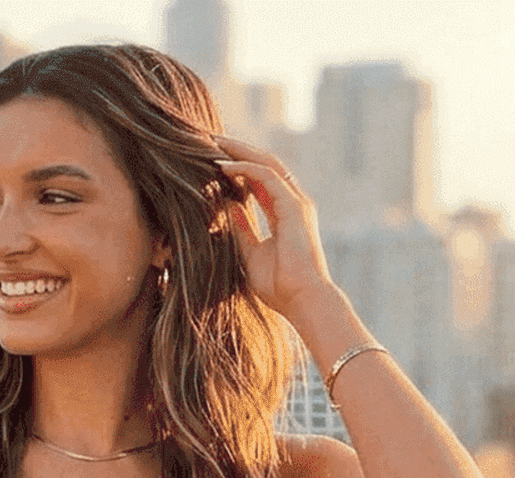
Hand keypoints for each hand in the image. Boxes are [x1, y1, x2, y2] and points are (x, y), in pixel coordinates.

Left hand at [213, 135, 333, 323]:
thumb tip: (228, 207)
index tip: (214, 160)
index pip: (261, 180)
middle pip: (264, 164)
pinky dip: (243, 168)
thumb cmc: (280, 287)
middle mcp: (293, 202)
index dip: (239, 167)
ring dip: (239, 151)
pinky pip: (265, 176)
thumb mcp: (251, 254)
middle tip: (211, 140)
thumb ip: (242, 230)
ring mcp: (296, 202)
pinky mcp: (294, 207)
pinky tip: (223, 166)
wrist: (303, 300)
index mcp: (285, 213)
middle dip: (239, 150)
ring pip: (266, 163)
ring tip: (213, 142)